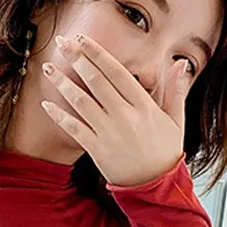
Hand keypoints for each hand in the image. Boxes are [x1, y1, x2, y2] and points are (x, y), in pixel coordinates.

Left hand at [40, 33, 192, 186]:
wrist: (155, 187)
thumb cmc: (165, 153)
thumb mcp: (176, 120)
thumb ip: (176, 91)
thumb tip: (180, 63)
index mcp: (144, 106)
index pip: (117, 72)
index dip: (98, 54)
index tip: (83, 39)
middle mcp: (125, 116)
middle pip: (96, 81)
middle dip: (77, 59)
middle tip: (62, 42)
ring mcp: (109, 133)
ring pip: (81, 101)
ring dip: (62, 82)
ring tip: (48, 66)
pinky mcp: (97, 150)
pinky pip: (74, 129)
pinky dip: (59, 115)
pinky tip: (46, 103)